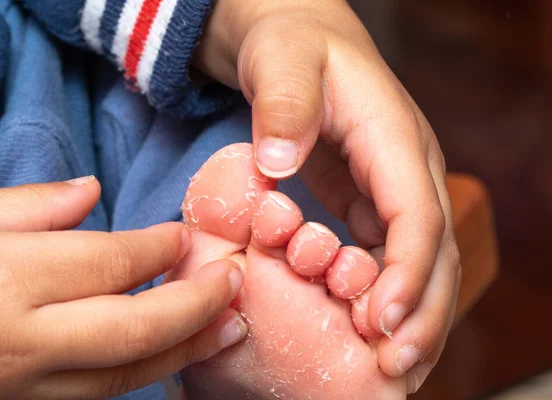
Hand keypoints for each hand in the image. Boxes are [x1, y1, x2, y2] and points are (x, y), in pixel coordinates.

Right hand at [0, 177, 245, 398]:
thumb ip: (26, 207)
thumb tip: (91, 193)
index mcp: (2, 280)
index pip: (111, 264)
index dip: (158, 248)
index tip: (187, 236)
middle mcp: (19, 343)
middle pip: (134, 331)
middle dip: (196, 306)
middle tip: (235, 281)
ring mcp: (18, 389)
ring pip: (123, 378)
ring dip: (186, 352)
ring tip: (231, 329)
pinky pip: (94, 398)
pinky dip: (142, 377)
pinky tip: (171, 358)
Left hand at [195, 0, 460, 391]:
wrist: (299, 42)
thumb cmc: (293, 47)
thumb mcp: (283, 60)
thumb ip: (284, 104)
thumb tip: (278, 162)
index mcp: (394, 136)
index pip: (416, 212)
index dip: (407, 269)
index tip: (383, 319)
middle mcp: (407, 168)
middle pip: (434, 248)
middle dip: (421, 312)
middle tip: (395, 366)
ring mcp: (393, 187)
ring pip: (420, 261)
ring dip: (410, 316)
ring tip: (391, 366)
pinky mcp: (372, 202)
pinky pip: (389, 256)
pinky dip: (385, 296)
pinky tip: (368, 329)